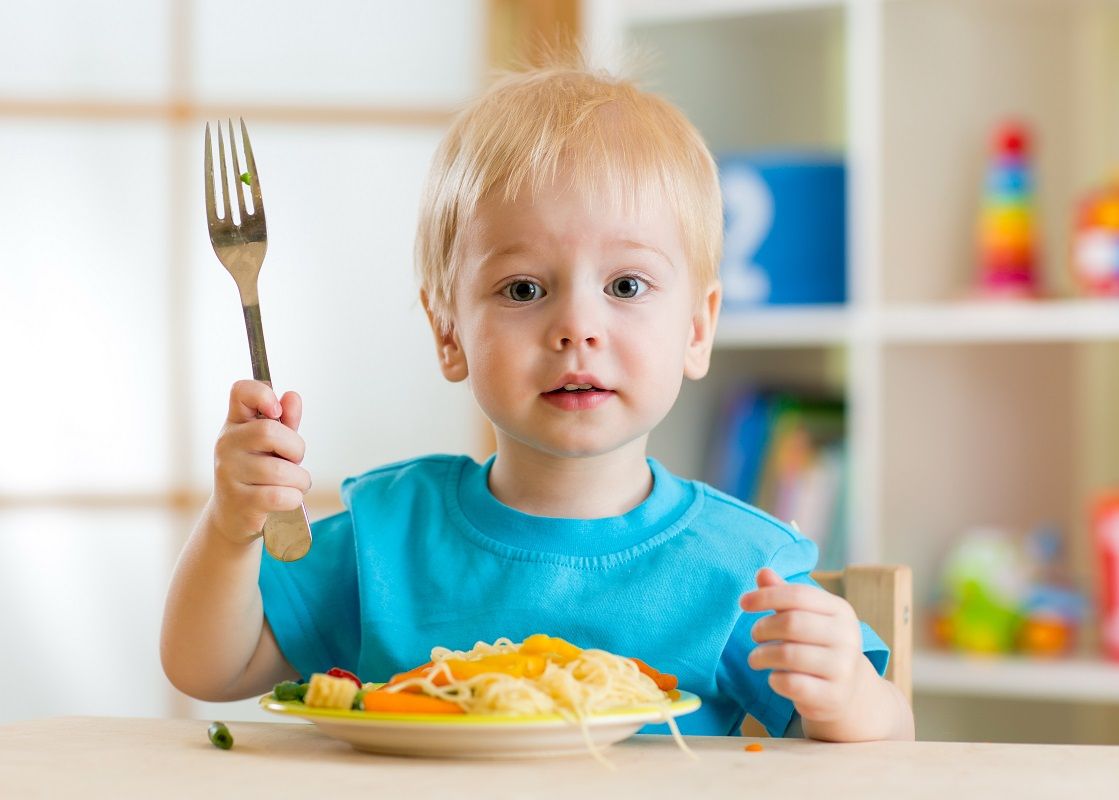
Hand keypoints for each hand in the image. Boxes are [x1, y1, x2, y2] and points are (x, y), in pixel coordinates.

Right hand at [211, 379, 311, 544]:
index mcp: (236, 424)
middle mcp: (227, 444)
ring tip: (292, 484)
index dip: (263, 394)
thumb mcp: (272, 445)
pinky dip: (294, 499)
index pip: (241, 391)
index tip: (276, 412)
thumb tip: (292, 397)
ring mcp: (229, 473)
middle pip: (270, 431)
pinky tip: (287, 500)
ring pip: (282, 470)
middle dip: (295, 448)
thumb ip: (286, 421)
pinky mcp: (240, 502)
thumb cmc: (258, 474)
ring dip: (300, 480)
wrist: (234, 516)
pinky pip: (282, 496)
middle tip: (293, 460)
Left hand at [739, 567, 863, 725]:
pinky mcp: (833, 696)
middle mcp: (847, 637)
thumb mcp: (806, 616)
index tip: (743, 603)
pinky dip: (775, 679)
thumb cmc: (817, 644)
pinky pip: (792, 684)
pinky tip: (774, 678)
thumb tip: (762, 573)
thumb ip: (783, 594)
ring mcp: (843, 668)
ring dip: (762, 655)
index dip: (766, 596)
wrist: (848, 689)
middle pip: (792, 623)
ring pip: (789, 655)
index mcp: (840, 610)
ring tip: (756, 658)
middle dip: (763, 628)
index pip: (798, 595)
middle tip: (755, 636)